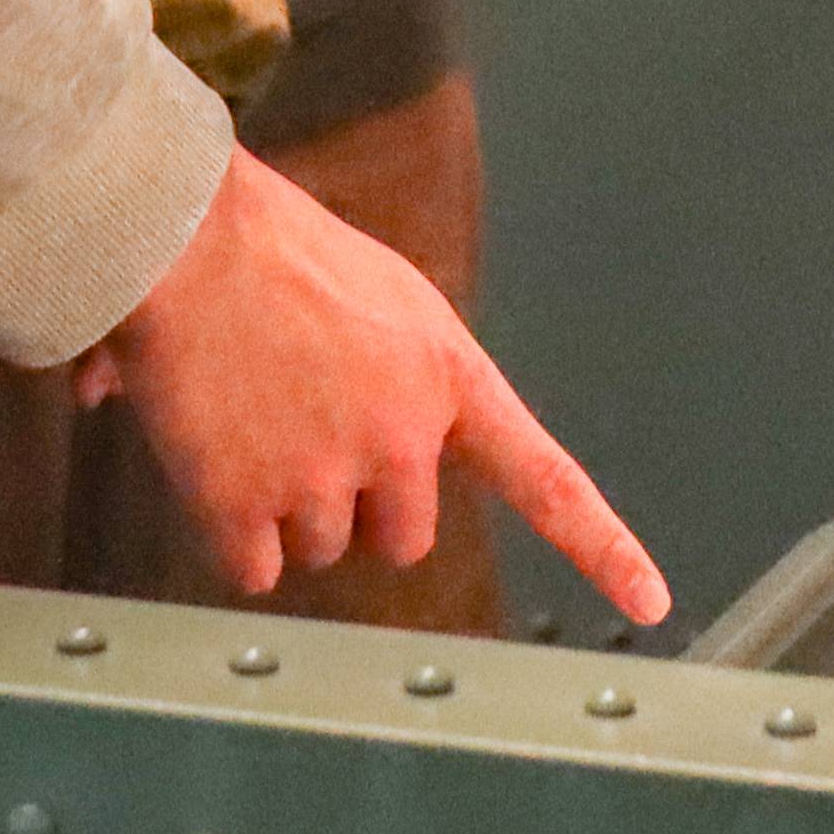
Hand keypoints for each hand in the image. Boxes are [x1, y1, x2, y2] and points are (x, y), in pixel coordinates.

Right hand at [94, 152, 669, 627]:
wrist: (180, 234)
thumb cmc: (262, 238)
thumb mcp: (369, 288)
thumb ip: (376, 363)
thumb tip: (340, 417)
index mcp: (446, 375)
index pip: (544, 476)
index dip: (602, 545)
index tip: (652, 599)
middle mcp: (403, 437)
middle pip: (402, 533)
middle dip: (357, 502)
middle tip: (300, 428)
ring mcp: (328, 477)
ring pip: (319, 547)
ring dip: (283, 507)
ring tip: (243, 419)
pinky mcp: (251, 507)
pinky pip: (254, 567)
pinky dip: (231, 534)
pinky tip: (209, 463)